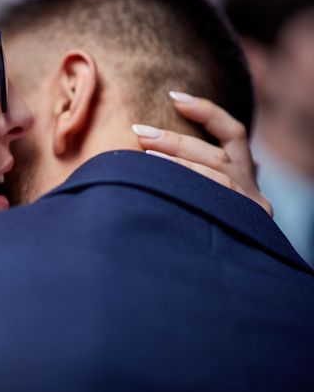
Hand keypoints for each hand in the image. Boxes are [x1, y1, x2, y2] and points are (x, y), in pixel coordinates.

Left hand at [132, 91, 271, 215]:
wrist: (214, 295)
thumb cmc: (184, 229)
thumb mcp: (192, 196)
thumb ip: (190, 172)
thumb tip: (153, 148)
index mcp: (243, 179)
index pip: (233, 133)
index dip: (206, 111)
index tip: (174, 97)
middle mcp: (251, 192)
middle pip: (217, 156)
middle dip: (175, 141)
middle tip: (139, 131)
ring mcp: (251, 209)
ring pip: (216, 174)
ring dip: (178, 162)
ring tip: (145, 154)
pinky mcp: (247, 224)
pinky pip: (216, 197)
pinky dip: (189, 184)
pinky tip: (160, 184)